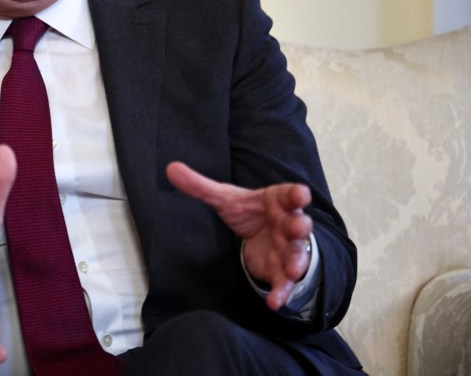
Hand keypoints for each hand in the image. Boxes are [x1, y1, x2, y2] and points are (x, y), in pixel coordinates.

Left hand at [166, 161, 312, 310]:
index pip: (289, 194)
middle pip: (298, 224)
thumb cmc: (250, 212)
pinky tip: (273, 302)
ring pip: (296, 254)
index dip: (295, 194)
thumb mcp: (225, 199)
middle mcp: (287, 224)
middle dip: (299, 226)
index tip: (300, 194)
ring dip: (295, 261)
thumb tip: (171, 168)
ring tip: (291, 269)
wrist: (262, 235)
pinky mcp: (280, 269)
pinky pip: (284, 282)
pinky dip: (281, 292)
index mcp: (277, 201)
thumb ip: (200, 186)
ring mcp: (287, 248)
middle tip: (298, 227)